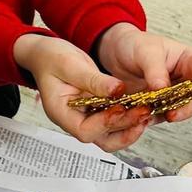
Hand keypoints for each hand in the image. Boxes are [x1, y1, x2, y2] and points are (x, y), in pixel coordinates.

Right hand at [14, 33, 151, 151]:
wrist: (46, 53)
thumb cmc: (50, 58)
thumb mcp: (70, 65)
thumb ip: (94, 80)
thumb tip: (118, 90)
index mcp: (61, 112)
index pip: (84, 130)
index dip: (105, 123)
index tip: (120, 107)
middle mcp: (74, 119)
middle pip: (102, 138)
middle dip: (125, 127)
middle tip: (143, 111)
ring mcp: (86, 117)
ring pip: (111, 135)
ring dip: (130, 126)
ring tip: (146, 112)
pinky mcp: (96, 110)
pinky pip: (114, 120)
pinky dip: (128, 117)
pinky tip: (140, 106)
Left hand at [95, 23, 191, 122]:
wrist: (116, 55)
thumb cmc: (136, 46)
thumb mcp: (145, 51)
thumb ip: (155, 69)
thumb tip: (162, 89)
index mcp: (189, 60)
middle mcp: (186, 80)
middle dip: (188, 108)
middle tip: (173, 114)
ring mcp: (174, 95)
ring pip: (180, 110)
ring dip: (169, 115)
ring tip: (152, 115)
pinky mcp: (160, 107)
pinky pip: (160, 116)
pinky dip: (153, 119)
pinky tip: (142, 118)